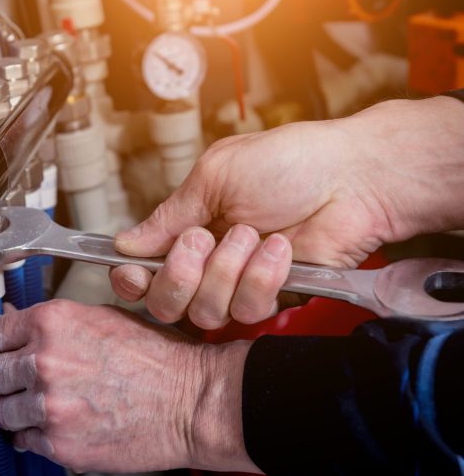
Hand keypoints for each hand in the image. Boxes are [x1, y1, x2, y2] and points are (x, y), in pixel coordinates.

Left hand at [0, 301, 256, 473]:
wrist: (191, 399)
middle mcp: (44, 361)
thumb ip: (58, 324)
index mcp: (54, 322)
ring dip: (18, 408)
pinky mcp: (59, 444)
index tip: (0, 352)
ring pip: (1, 410)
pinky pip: (23, 440)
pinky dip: (35, 434)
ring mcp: (49, 406)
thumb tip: (22, 327)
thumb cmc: (159, 357)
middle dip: (6, 377)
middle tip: (29, 379)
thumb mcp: (106, 318)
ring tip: (49, 403)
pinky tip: (62, 422)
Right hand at [111, 97, 463, 328]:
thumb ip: (169, 215)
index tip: (133, 273)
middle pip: (165, 303)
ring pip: (205, 312)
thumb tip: (126, 243)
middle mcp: (207, 262)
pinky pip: (248, 310)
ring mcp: (238, 284)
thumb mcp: (214, 176)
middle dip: (180, 275)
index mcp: (187, 228)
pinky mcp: (271, 298)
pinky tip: (279, 249)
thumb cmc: (286, 163)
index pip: (143, 269)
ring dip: (227, 270)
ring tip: (253, 234)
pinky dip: (262, 278)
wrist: (349, 178)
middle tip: (203, 239)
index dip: (131, 279)